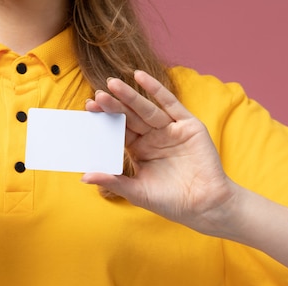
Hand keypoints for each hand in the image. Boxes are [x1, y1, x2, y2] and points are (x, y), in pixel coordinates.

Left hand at [83, 70, 237, 235]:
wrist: (204, 206)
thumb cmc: (169, 201)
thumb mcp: (136, 192)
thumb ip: (112, 182)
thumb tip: (83, 177)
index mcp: (139, 150)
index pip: (118, 131)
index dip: (105, 120)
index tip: (89, 108)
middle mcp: (153, 137)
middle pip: (130, 117)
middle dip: (114, 106)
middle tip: (98, 95)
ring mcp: (171, 130)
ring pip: (146, 109)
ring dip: (130, 95)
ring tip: (112, 84)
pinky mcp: (188, 126)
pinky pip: (170, 104)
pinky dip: (156, 90)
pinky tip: (140, 77)